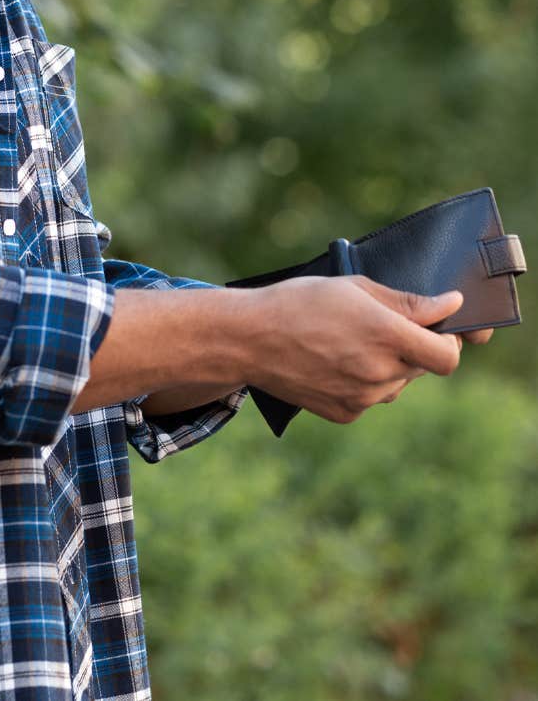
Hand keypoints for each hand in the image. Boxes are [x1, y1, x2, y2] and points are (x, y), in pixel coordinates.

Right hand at [246, 274, 462, 424]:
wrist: (250, 339)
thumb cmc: (300, 302)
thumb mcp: (355, 287)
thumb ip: (409, 302)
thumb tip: (450, 306)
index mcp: (387, 336)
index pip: (447, 356)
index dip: (448, 341)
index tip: (436, 328)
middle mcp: (379, 372)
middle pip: (423, 368)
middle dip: (412, 347)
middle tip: (377, 326)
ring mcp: (362, 398)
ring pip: (397, 384)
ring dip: (388, 366)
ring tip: (349, 342)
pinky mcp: (346, 414)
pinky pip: (372, 398)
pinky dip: (364, 383)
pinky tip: (335, 362)